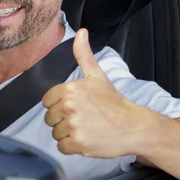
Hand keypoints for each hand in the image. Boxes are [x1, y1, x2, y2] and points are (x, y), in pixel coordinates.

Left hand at [42, 28, 154, 158]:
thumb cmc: (114, 102)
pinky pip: (62, 147)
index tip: (76, 107)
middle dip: (63, 120)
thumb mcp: (97, 75)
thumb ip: (83, 54)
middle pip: (49, 119)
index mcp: (70, 88)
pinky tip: (86, 139)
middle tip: (83, 118)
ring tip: (86, 128)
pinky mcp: (78, 143)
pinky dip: (72, 147)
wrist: (133, 126)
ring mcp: (74, 125)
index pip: (47, 102)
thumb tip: (81, 32)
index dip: (59, 105)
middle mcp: (69, 106)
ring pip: (55, 133)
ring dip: (68, 134)